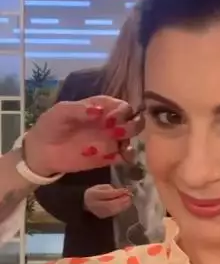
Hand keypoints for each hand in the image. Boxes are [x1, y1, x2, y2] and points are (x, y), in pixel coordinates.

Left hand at [22, 96, 143, 176]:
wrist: (42, 152)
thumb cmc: (51, 125)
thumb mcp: (61, 111)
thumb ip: (79, 109)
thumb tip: (99, 111)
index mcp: (102, 107)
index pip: (122, 106)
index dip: (122, 111)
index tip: (112, 118)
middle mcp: (111, 122)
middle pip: (133, 120)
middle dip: (132, 124)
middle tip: (117, 131)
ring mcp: (111, 140)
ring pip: (132, 137)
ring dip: (131, 139)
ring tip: (122, 146)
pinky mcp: (109, 157)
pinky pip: (126, 156)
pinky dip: (129, 156)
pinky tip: (123, 156)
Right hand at [84, 184, 131, 218]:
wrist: (88, 202)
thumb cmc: (96, 192)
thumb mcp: (102, 187)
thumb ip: (111, 190)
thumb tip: (123, 191)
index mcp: (92, 194)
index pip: (106, 194)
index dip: (118, 193)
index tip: (126, 190)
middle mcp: (93, 205)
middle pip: (110, 204)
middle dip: (121, 200)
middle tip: (129, 196)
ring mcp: (98, 212)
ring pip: (112, 210)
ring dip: (123, 205)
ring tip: (129, 200)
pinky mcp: (103, 216)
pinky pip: (114, 213)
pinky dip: (121, 208)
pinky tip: (126, 204)